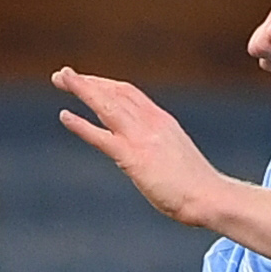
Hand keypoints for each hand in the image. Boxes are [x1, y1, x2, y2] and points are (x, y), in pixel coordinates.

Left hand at [54, 68, 227, 227]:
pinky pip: (102, 137)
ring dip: (82, 89)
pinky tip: (64, 116)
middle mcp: (151, 122)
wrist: (211, 197)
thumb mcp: (176, 156)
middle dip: (87, 82)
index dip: (104, 84)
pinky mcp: (134, 158)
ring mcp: (142, 138)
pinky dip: (82, 125)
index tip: (86, 80)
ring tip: (60, 78)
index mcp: (161, 121)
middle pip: (115, 92)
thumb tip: (148, 155)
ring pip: (106, 105)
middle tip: (62, 74)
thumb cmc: (196, 185)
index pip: (128, 93)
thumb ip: (159, 147)